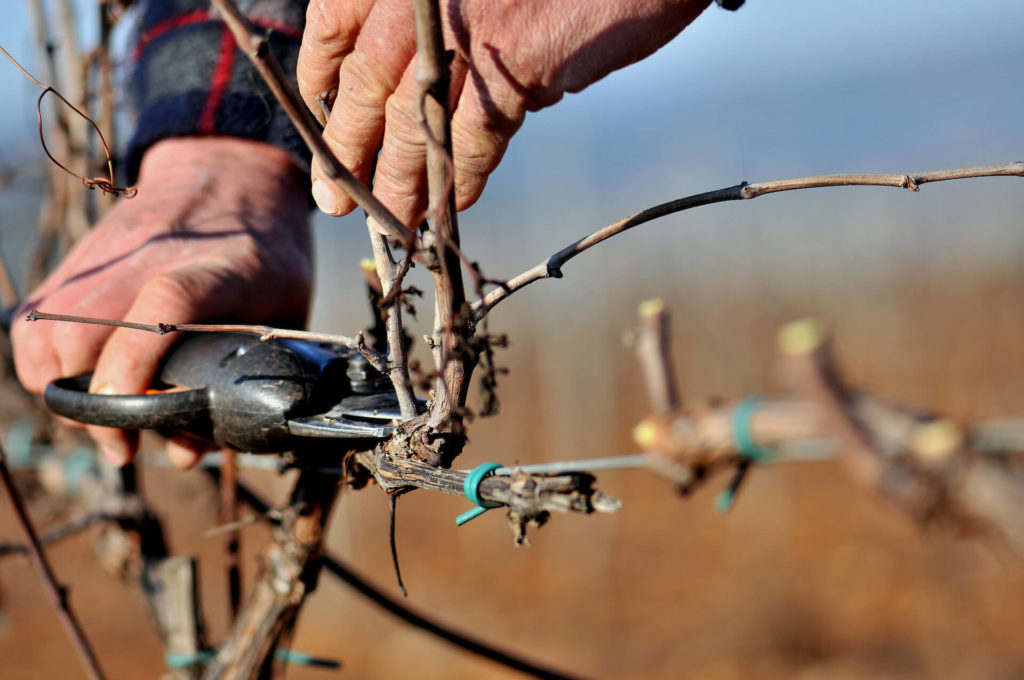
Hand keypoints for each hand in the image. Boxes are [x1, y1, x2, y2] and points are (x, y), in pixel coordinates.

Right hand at [11, 137, 310, 467]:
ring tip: (109, 415)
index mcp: (223, 265)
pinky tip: (87, 381)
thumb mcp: (289, 307)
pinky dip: (47, 367)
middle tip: (130, 439)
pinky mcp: (73, 266)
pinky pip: (33, 329)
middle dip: (97, 409)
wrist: (228, 173)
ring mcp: (103, 259)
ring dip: (68, 392)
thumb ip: (249, 372)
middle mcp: (148, 257)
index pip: (168, 302)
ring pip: (43, 339)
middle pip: (78, 333)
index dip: (138, 364)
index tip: (133, 424)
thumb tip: (192, 449)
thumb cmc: (266, 253)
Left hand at [298, 0, 710, 225]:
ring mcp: (466, 30)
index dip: (319, 74)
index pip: (335, 23)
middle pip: (364, 84)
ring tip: (392, 222)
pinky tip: (454, 205)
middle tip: (334, 198)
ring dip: (399, 181)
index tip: (319, 112)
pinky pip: (476, 138)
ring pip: (414, 121)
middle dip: (346, 148)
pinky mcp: (517, 66)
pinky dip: (462, 177)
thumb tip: (407, 72)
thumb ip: (439, 12)